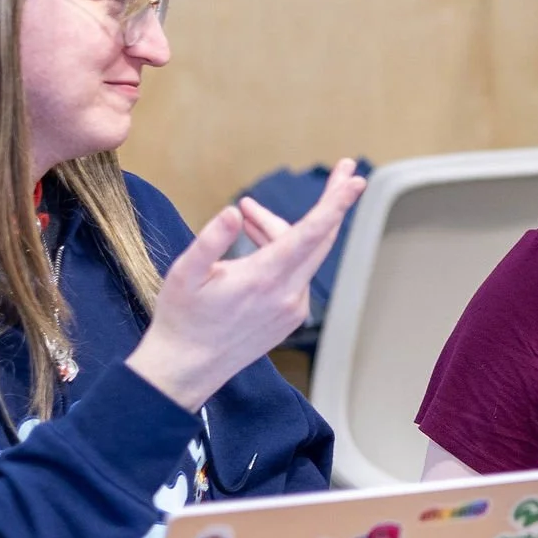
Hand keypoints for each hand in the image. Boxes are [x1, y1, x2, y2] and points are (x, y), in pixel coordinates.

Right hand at [126, 159, 366, 410]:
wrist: (187, 368)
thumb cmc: (182, 319)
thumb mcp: (185, 273)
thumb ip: (210, 240)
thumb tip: (232, 212)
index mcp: (264, 278)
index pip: (311, 233)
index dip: (335, 204)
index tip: (355, 181)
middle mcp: (287, 294)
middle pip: (322, 238)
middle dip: (334, 201)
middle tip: (344, 169)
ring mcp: (292, 307)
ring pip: (303, 254)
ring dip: (282, 229)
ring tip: (248, 213)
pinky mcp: (290, 316)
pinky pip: (296, 273)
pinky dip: (282, 251)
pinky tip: (254, 244)